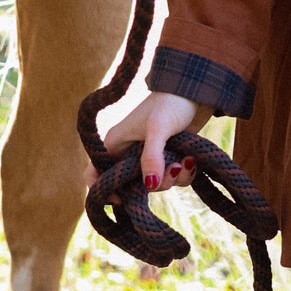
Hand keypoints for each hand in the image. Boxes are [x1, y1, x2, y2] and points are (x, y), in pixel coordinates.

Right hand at [85, 92, 211, 193]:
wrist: (196, 91)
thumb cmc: (170, 102)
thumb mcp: (158, 127)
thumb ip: (151, 156)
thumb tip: (149, 186)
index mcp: (115, 143)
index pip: (94, 173)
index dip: (102, 190)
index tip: (121, 199)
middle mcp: (128, 152)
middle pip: (130, 185)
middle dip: (152, 185)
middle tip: (170, 170)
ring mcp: (149, 156)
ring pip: (154, 184)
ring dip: (172, 178)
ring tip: (184, 161)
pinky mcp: (168, 157)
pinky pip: (172, 178)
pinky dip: (183, 174)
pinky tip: (191, 160)